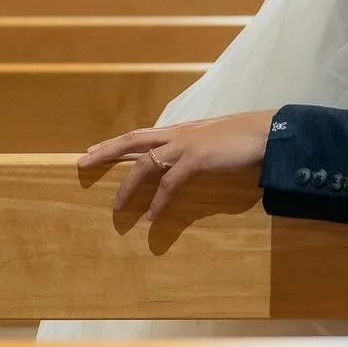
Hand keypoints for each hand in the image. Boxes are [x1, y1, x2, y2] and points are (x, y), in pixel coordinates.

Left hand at [77, 110, 276, 220]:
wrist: (265, 133)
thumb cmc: (240, 138)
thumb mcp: (209, 140)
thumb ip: (190, 148)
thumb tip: (176, 161)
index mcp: (179, 130)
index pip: (139, 134)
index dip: (114, 143)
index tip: (92, 150)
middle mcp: (178, 133)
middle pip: (133, 141)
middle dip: (106, 151)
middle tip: (82, 163)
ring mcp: (186, 144)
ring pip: (146, 163)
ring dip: (128, 186)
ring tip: (116, 208)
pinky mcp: (197, 158)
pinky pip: (170, 182)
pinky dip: (158, 200)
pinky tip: (152, 217)